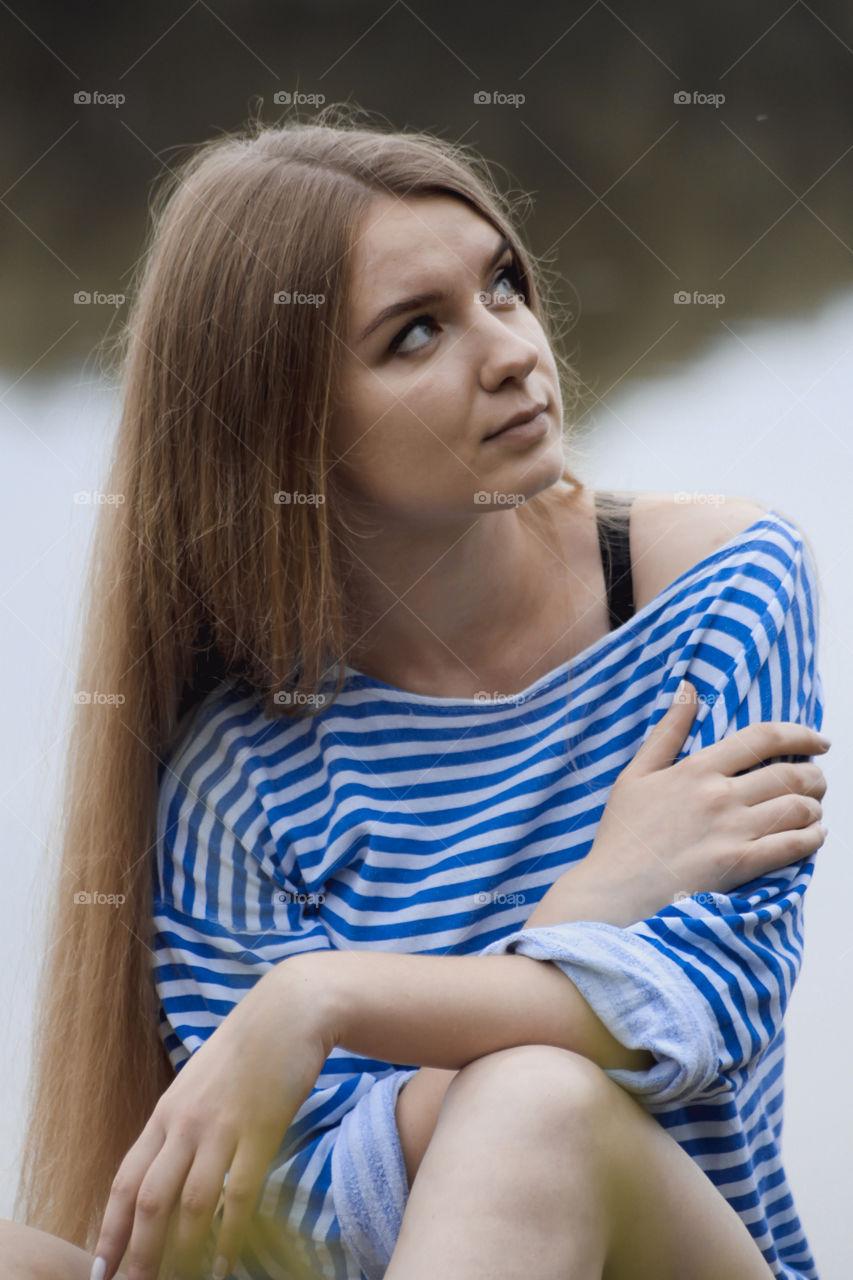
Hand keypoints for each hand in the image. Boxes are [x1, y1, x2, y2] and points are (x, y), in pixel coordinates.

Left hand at [91, 958, 333, 1279]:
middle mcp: (184, 1123)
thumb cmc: (247, 1047)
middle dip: (137, 1254)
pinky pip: (238, 1195)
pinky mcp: (259, 1131)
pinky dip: (229, 1235)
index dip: (109, 1229)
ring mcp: (221, 1128)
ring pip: (188, 1204)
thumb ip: (181, 1124)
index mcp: (166, 1113)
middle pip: (149, 1201)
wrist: (289, 1011)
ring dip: (179, 1253)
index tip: (100, 1269)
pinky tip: (224, 1264)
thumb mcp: (199, 1084)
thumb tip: (168, 1168)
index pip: (125, 1181)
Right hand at [583, 680, 828, 917]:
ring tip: (812, 810)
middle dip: (815, 776)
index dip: (800, 734)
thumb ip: (667, 731)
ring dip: (814, 807)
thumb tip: (687, 688)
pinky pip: (794, 846)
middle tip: (816, 781)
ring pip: (799, 809)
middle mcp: (720, 796)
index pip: (763, 738)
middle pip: (791, 775)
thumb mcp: (636, 774)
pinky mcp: (739, 866)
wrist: (613, 890)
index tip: (817, 741)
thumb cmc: (622, 835)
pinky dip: (812, 838)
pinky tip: (811, 836)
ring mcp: (732, 831)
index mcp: (697, 769)